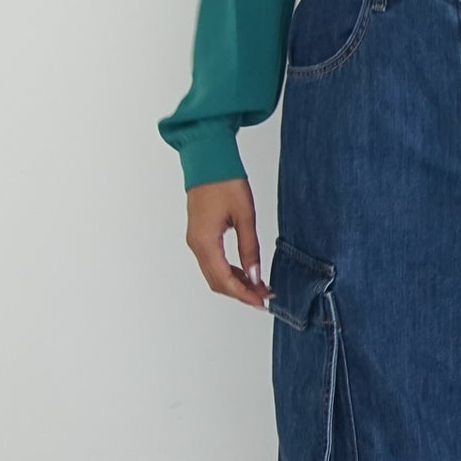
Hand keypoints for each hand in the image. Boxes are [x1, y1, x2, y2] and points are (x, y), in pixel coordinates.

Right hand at [186, 177, 273, 307]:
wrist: (208, 159)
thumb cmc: (225, 181)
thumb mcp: (244, 215)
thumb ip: (250, 248)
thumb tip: (255, 276)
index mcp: (205, 241)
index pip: (224, 280)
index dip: (244, 295)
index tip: (262, 301)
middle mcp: (196, 245)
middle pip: (217, 282)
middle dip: (241, 292)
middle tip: (265, 296)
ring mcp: (195, 240)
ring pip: (214, 274)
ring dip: (235, 283)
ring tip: (259, 286)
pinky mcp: (199, 235)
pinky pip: (212, 262)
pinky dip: (229, 271)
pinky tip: (246, 272)